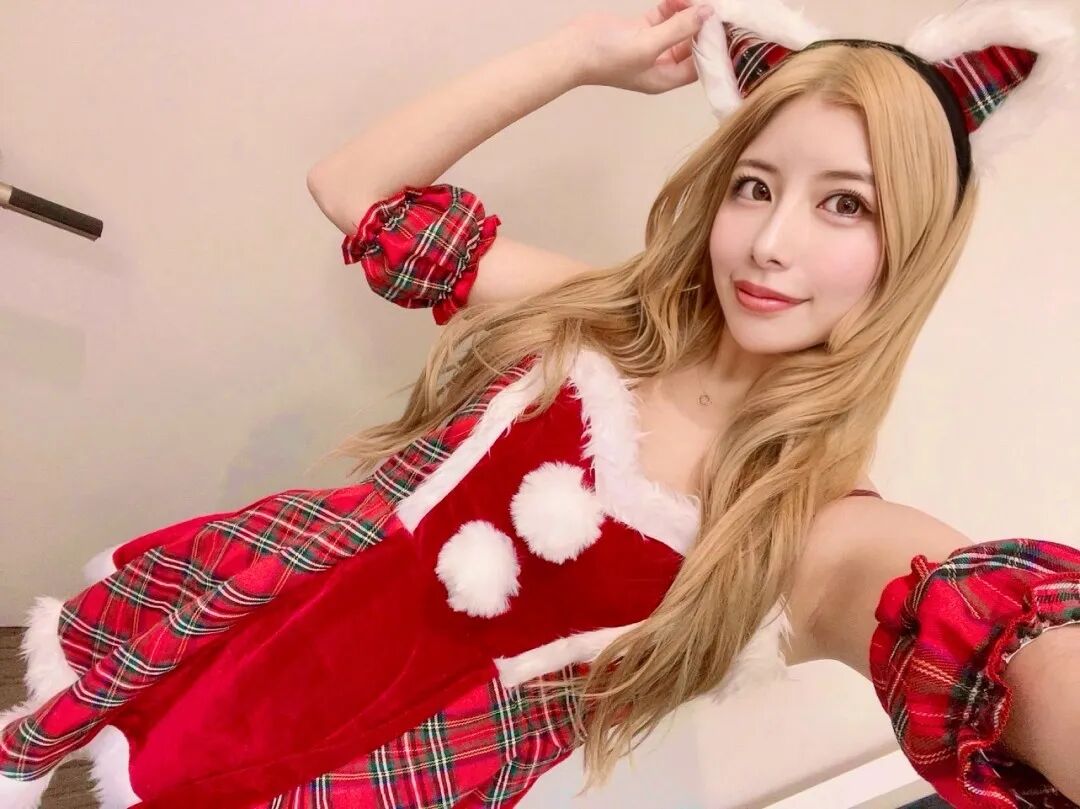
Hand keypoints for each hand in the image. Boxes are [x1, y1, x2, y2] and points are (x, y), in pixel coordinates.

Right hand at [562, 0, 713, 93]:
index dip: (711, 47)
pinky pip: (664, 18)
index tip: (721, 25)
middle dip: (701, 27)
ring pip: (678, 28)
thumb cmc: (608, 57)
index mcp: (664, 78)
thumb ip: (679, 28)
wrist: (571, 49)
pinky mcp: (640, 30)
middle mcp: (660, 65)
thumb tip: (707, 13)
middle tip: (711, 6)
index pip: (698, 64)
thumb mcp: (648, 45)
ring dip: (687, 13)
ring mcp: (650, 46)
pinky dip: (672, 7)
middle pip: (691, 45)